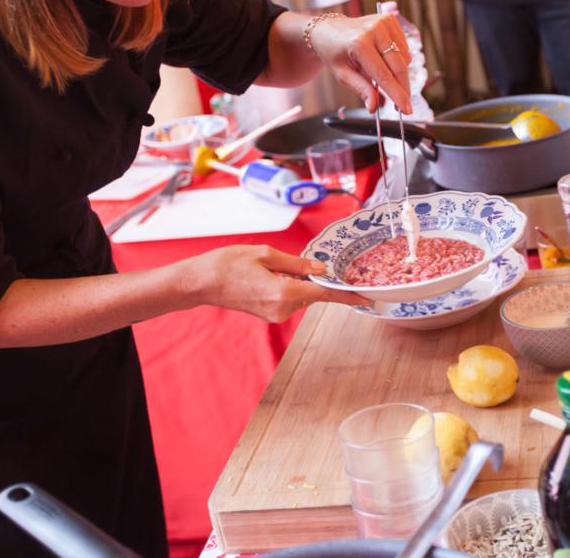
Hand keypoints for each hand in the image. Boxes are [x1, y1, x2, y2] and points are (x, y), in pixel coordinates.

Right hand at [186, 245, 368, 322]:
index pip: (325, 294)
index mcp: (284, 293)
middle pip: (313, 294)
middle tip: (304, 263)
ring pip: (301, 296)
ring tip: (276, 267)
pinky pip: (289, 299)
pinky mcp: (268, 315)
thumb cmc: (228, 264)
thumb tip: (321, 269)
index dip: (348, 295)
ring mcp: (275, 315)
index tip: (368, 299)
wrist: (201, 282)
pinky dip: (290, 287)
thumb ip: (297, 263)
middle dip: (317, 279)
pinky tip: (273, 275)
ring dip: (300, 282)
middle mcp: (282, 309)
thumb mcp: (265, 254)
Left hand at [309, 13, 412, 114]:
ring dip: (400, 74)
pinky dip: (399, 59)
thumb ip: (360, 89)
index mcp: (359, 44)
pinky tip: (386, 60)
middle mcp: (374, 30)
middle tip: (405, 106)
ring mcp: (384, 22)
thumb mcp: (342, 74)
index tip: (406, 110)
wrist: (330, 29)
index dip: (396, 94)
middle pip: (399, 67)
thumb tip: (373, 106)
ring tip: (385, 77)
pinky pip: (405, 48)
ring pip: (405, 58)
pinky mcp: (391, 19)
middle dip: (404, 88)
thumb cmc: (334, 52)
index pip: (383, 75)